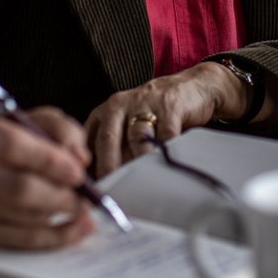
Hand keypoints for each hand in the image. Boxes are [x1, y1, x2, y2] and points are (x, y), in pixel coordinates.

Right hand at [0, 106, 95, 248]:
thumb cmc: (11, 139)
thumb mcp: (36, 121)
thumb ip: (62, 130)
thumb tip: (79, 158)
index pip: (12, 146)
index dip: (48, 161)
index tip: (78, 172)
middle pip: (17, 188)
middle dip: (59, 195)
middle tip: (86, 197)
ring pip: (25, 215)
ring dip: (60, 212)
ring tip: (83, 207)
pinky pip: (24, 239)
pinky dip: (58, 235)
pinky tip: (79, 227)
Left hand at [85, 62, 248, 176]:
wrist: (190, 86)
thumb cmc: (154, 114)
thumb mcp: (127, 125)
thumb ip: (113, 149)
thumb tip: (100, 185)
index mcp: (105, 113)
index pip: (90, 140)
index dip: (87, 165)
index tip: (89, 188)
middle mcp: (120, 106)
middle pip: (108, 138)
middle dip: (107, 167)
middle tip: (108, 191)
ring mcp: (145, 104)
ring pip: (137, 137)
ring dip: (137, 161)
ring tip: (137, 184)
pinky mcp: (171, 107)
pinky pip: (166, 135)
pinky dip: (164, 153)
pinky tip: (165, 169)